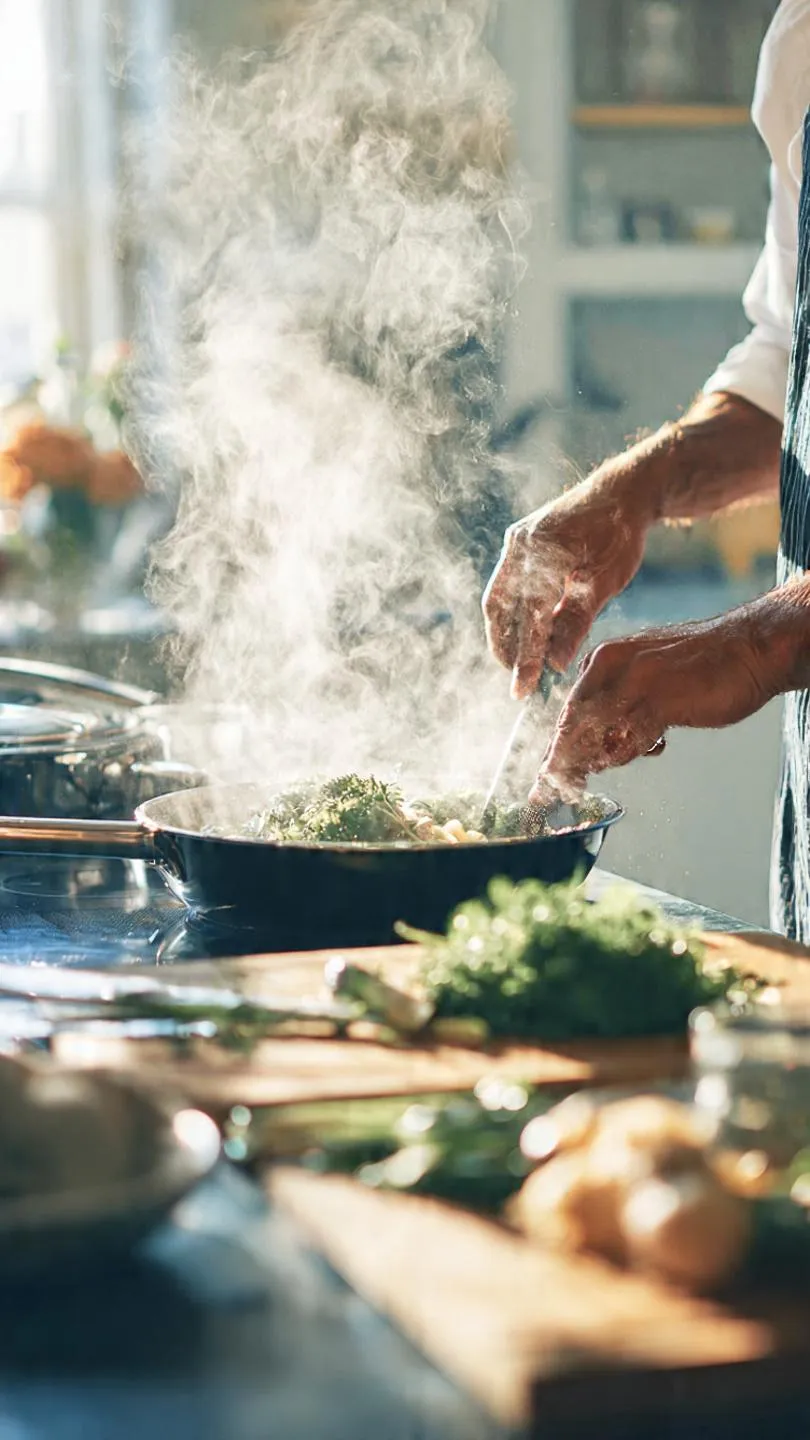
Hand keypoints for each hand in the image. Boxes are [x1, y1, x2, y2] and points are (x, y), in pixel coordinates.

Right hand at [482, 474, 651, 700]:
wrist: (621, 491)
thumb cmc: (620, 536)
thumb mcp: (606, 580)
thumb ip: (577, 621)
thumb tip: (555, 663)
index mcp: (543, 551)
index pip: (527, 615)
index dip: (524, 655)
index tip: (523, 688)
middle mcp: (520, 544)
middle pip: (499, 608)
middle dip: (506, 648)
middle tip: (518, 682)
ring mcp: (515, 542)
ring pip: (497, 599)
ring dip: (504, 634)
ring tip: (517, 664)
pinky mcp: (517, 543)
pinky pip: (505, 586)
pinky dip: (511, 615)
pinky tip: (524, 635)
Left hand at [530, 599, 792, 803]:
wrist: (750, 647)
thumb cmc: (703, 665)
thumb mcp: (650, 678)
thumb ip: (622, 705)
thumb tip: (599, 747)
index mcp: (606, 658)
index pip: (571, 709)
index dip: (558, 745)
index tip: (547, 774)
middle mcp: (612, 666)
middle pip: (574, 725)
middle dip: (563, 762)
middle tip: (553, 790)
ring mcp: (633, 683)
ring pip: (596, 735)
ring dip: (594, 762)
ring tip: (605, 766)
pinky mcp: (659, 701)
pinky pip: (629, 741)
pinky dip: (627, 755)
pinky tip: (654, 746)